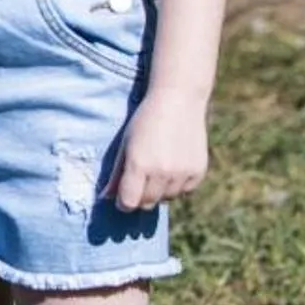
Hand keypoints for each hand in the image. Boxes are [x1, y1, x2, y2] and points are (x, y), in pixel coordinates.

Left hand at [114, 89, 208, 210]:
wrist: (179, 100)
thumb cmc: (146, 121)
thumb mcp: (126, 144)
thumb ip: (117, 173)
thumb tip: (106, 197)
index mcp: (139, 165)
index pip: (128, 203)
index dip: (123, 202)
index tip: (123, 196)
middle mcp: (161, 172)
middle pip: (147, 204)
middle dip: (140, 197)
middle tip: (140, 179)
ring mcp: (182, 173)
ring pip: (166, 199)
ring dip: (160, 191)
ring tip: (158, 168)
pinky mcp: (198, 172)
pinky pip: (185, 192)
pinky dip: (177, 185)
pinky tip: (174, 166)